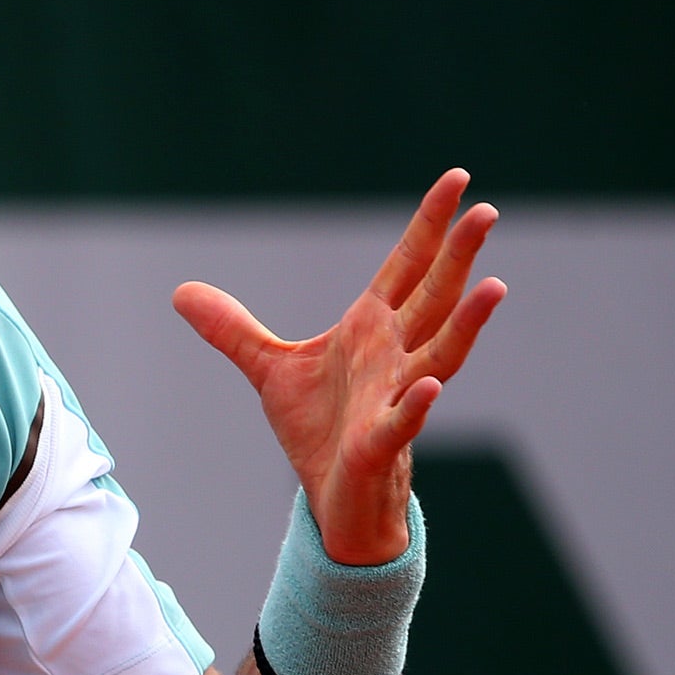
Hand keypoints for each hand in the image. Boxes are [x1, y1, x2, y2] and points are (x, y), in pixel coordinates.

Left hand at [172, 170, 505, 563]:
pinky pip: (402, 421)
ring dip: (466, 323)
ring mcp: (393, 398)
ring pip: (440, 354)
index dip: (429, 225)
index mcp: (372, 329)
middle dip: (458, 256)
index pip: (407, 266)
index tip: (456, 179)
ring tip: (494, 287)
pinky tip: (431, 385)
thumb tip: (181, 292)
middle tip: (486, 210)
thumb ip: (232, 329)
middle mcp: (393, 356)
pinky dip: (416, 404)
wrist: (330, 495)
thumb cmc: (318, 428)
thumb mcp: (268, 369)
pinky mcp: (379, 443)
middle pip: (434, 298)